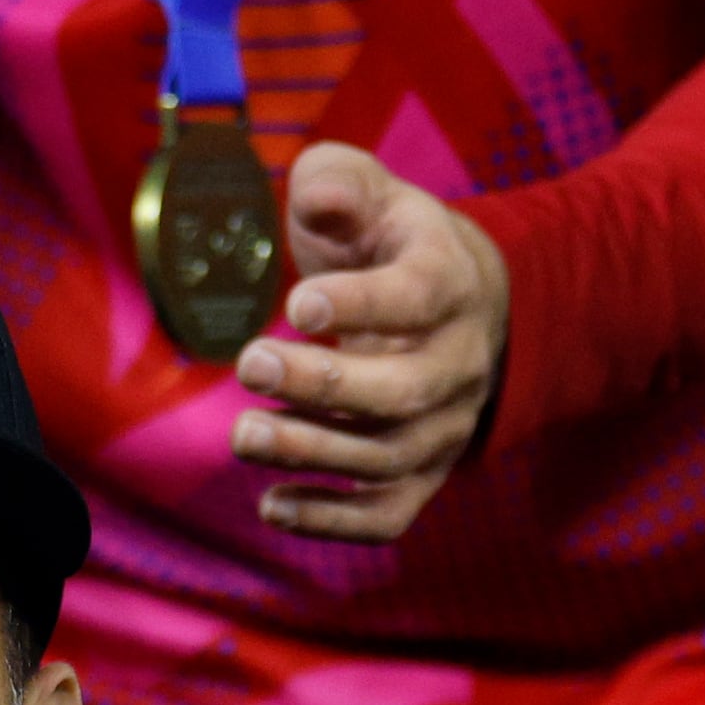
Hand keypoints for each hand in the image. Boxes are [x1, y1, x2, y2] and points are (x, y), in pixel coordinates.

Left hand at [229, 147, 507, 542]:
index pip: (418, 298)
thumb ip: (338, 183)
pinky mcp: (422, 473)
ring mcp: (444, 426)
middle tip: (249, 365)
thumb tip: (316, 196)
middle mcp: (458, 363)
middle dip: (323, 386)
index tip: (297, 304)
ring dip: (312, 452)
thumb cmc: (392, 242)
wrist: (461, 303)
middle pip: (402, 391)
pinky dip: (332, 522)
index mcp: (449, 283)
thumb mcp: (370, 191)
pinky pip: (388, 515)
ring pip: (389, 458)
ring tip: (243, 436)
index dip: (361, 305)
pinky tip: (271, 506)